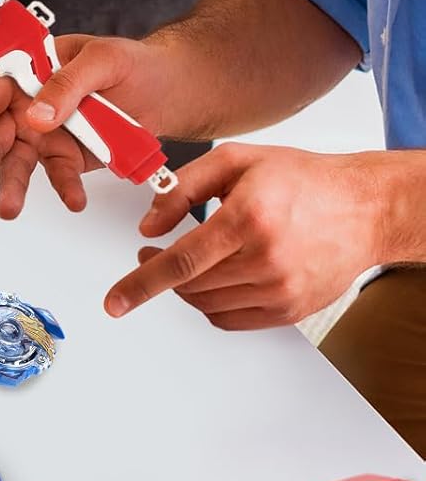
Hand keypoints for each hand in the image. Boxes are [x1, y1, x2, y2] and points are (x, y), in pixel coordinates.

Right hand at [0, 32, 177, 217]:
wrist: (170, 89)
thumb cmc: (132, 62)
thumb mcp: (102, 60)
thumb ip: (67, 85)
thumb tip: (36, 116)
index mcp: (26, 73)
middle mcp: (27, 106)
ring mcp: (45, 134)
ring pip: (17, 163)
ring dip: (10, 187)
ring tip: (8, 210)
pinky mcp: (68, 157)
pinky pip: (59, 175)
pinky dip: (65, 189)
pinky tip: (75, 200)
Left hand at [106, 143, 390, 325]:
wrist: (364, 208)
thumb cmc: (303, 179)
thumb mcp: (236, 161)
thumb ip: (183, 188)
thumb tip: (149, 225)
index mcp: (249, 219)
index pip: (182, 262)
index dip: (141, 283)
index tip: (115, 301)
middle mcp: (267, 260)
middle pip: (190, 286)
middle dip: (158, 273)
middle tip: (151, 252)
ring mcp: (282, 290)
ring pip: (207, 304)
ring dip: (184, 287)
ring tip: (187, 259)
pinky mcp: (291, 309)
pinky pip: (232, 319)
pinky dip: (210, 304)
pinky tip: (212, 279)